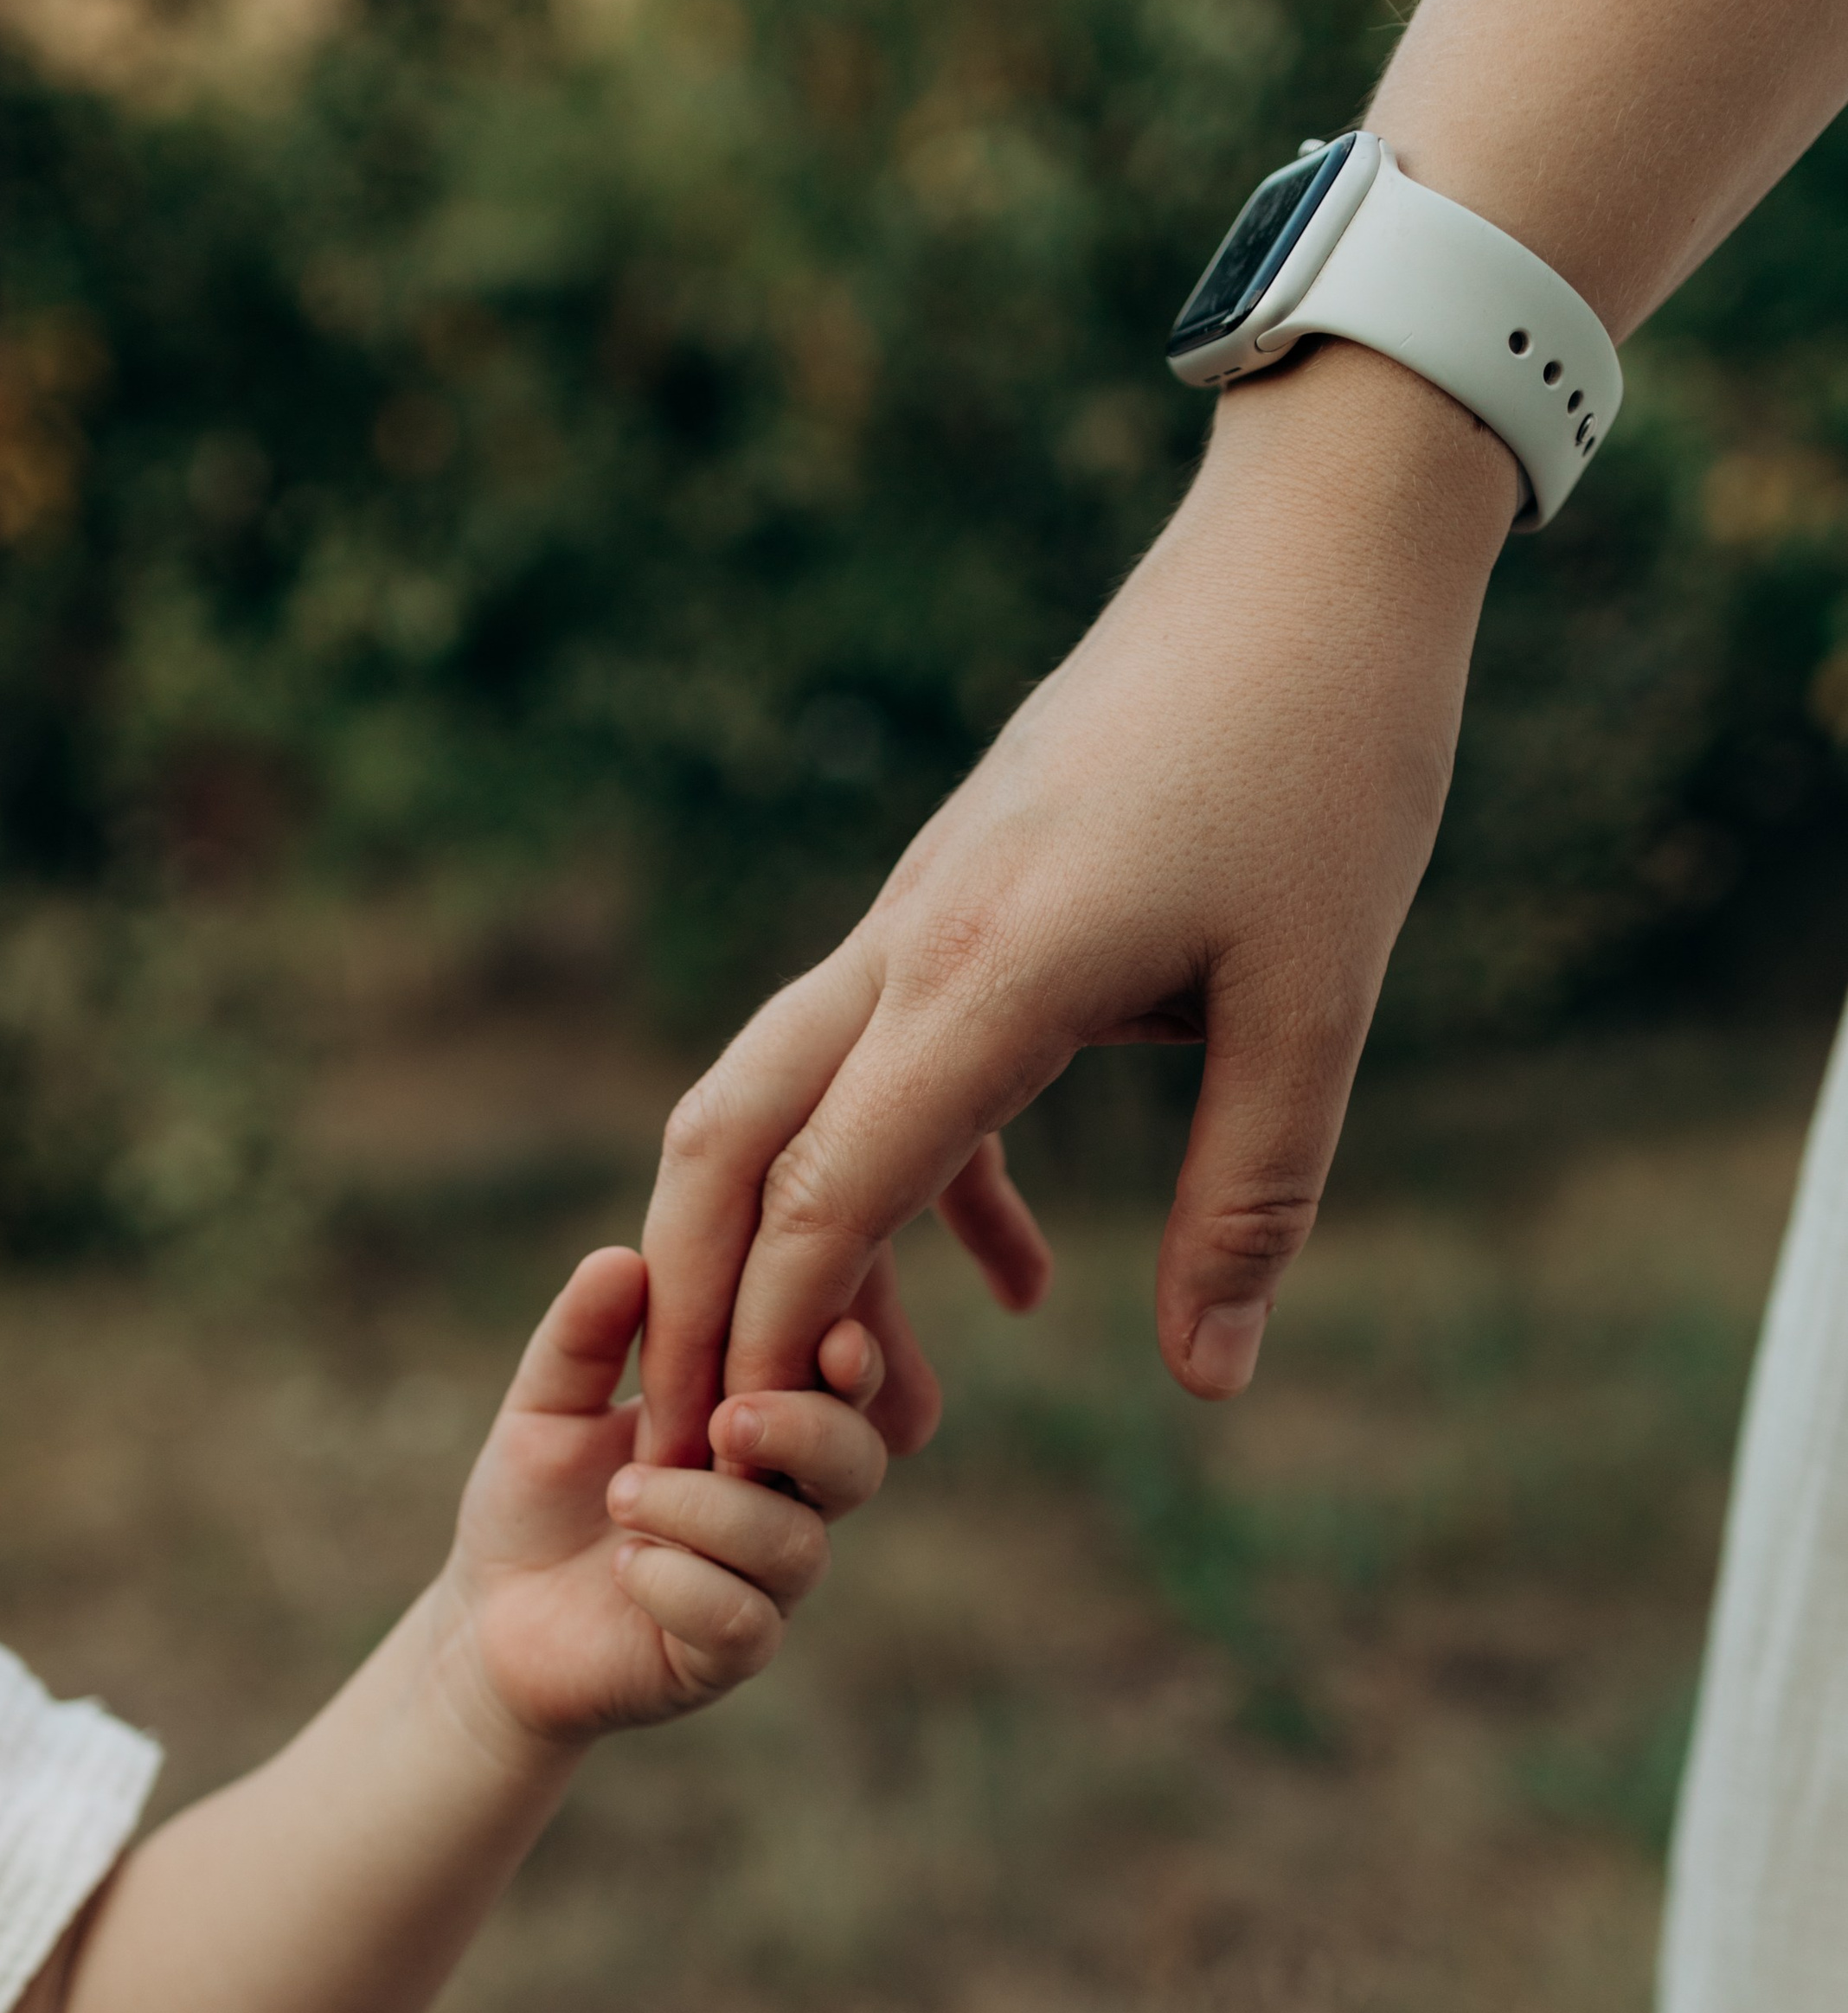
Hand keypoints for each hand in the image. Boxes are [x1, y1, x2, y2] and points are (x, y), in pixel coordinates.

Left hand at [447, 1245, 887, 1745]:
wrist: (487, 1621)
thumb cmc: (533, 1502)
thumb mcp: (544, 1406)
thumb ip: (583, 1337)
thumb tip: (620, 1257)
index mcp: (756, 1428)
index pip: (835, 1384)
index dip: (852, 1360)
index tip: (834, 1335)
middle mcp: (779, 1504)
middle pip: (856, 1464)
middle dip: (805, 1431)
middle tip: (725, 1419)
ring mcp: (759, 1586)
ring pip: (796, 1546)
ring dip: (713, 1512)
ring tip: (625, 1494)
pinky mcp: (723, 1657)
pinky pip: (743, 1624)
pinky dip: (684, 1586)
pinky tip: (628, 1566)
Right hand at [640, 342, 1519, 1465]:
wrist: (1307, 557)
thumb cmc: (1327, 762)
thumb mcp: (1315, 1005)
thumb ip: (1252, 1199)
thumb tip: (1207, 1382)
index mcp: (984, 977)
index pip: (822, 1188)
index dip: (765, 1334)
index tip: (733, 1455)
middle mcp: (912, 944)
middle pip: (728, 1135)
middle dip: (690, 1298)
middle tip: (685, 1438)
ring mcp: (921, 913)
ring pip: (787, 1098)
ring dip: (793, 1250)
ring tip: (850, 1398)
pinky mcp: (960, 899)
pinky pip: (888, 1063)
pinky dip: (914, 1184)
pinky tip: (1021, 1279)